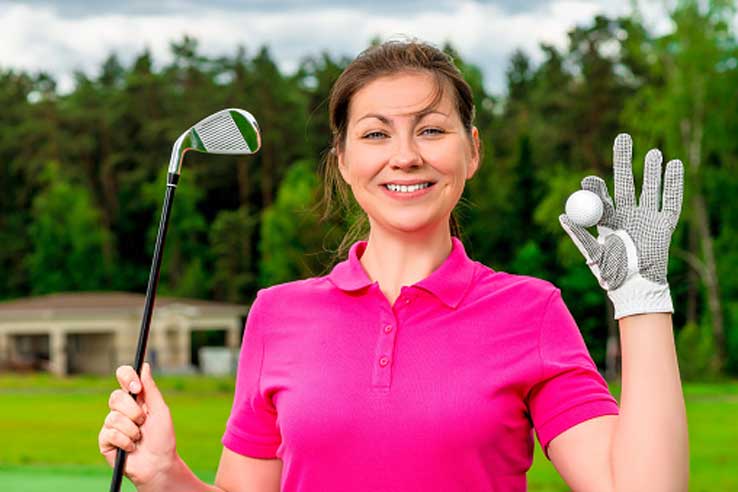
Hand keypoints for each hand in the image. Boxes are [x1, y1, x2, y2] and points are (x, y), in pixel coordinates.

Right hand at [98, 363, 177, 486]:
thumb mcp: (160, 410)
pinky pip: (110, 433)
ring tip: (139, 438)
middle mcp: (121, 409)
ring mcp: (111, 424)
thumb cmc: (163, 438)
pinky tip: (131, 448)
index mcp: (136, 398)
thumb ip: (151, 389)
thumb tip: (145, 366)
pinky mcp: (105, 440)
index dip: (127, 377)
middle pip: (115, 396)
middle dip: (133, 411)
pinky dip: (125, 441)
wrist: (157, 464)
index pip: (123, 377)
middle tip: (143, 421)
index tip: (137, 388)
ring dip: (132, 430)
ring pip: (114, 417)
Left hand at [559, 133, 683, 318]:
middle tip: (622, 137)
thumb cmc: (611, 274)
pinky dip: (673, 182)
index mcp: (605, 220)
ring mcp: (645, 217)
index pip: (600, 195)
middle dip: (624, 160)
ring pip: (648, 186)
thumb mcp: (594, 255)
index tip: (590, 179)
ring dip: (650, 169)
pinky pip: (670, 199)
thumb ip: (580, 236)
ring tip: (651, 152)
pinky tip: (674, 165)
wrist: (636, 288)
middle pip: (624, 181)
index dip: (596, 186)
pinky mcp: (663, 224)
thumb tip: (563, 217)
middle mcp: (625, 214)